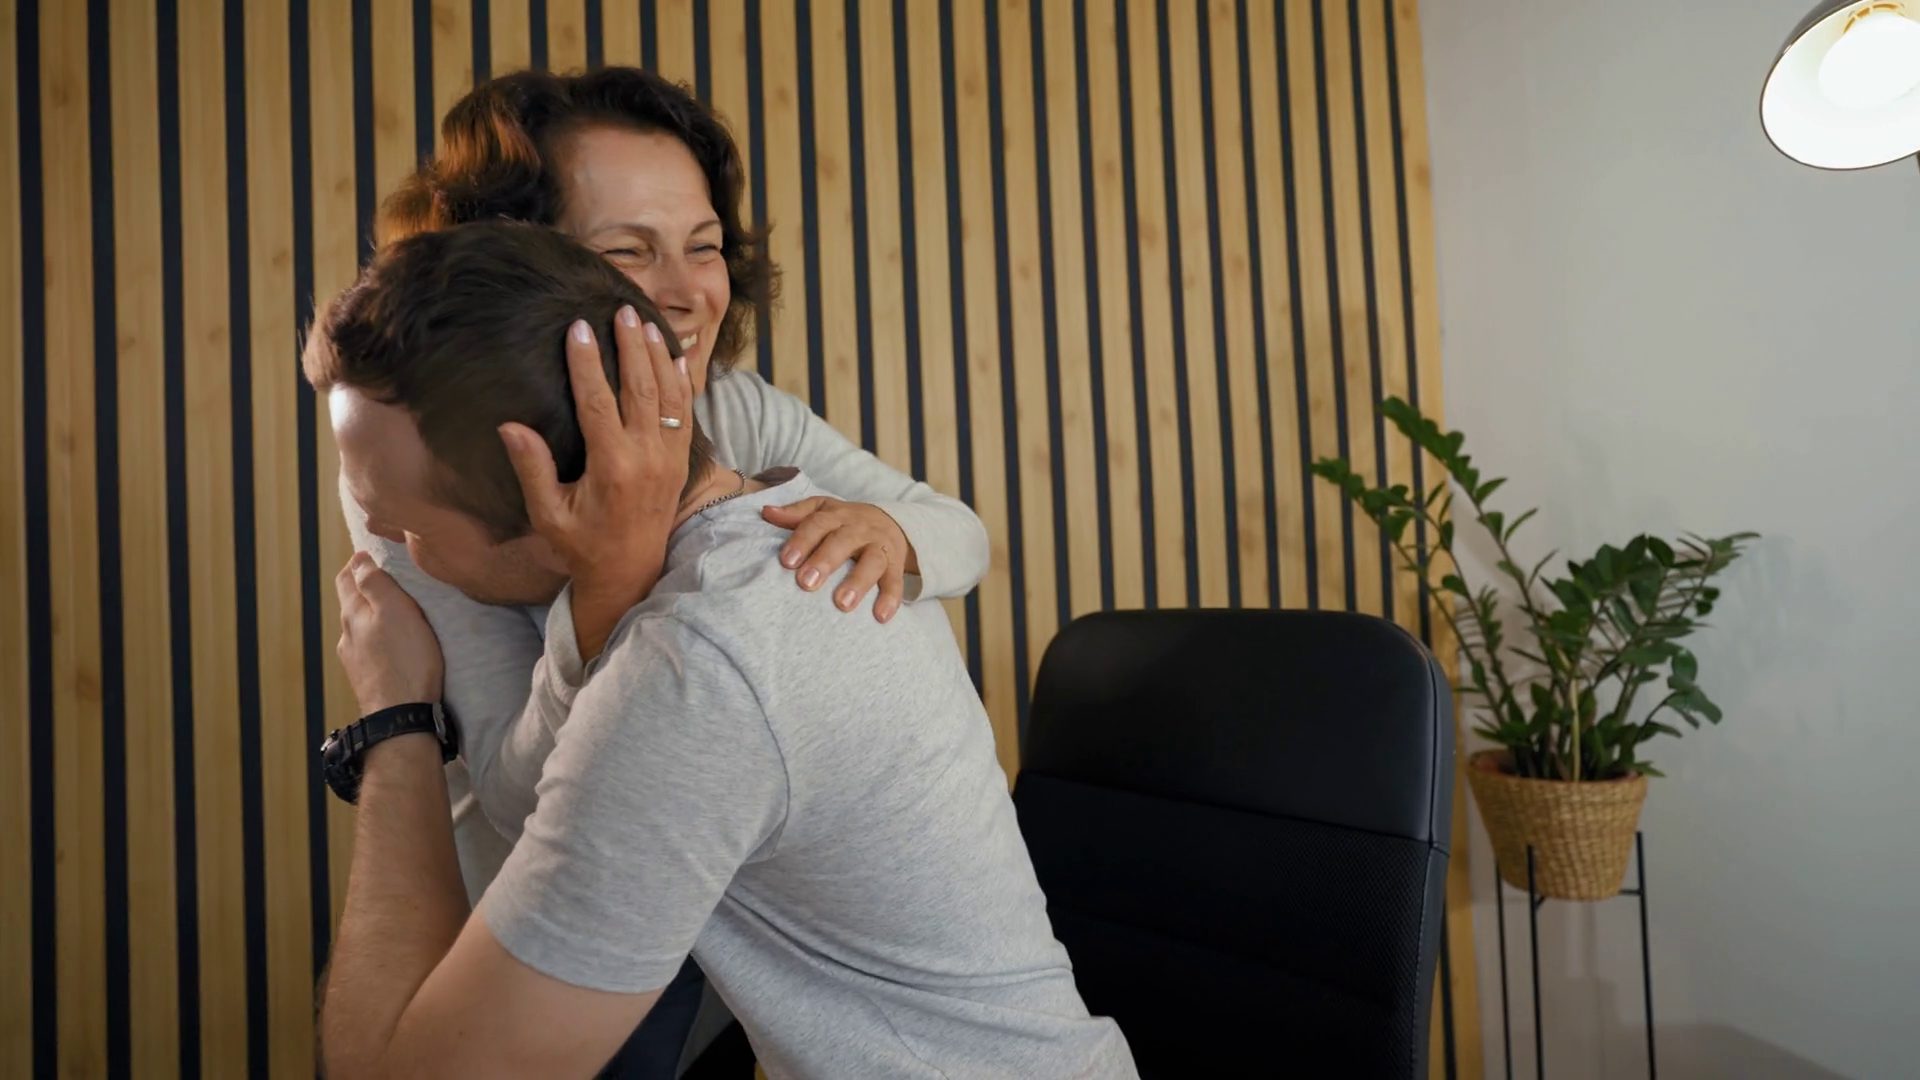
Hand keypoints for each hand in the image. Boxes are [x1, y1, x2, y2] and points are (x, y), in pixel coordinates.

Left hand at [335, 552, 444, 714]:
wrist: (402, 716)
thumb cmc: (405, 662)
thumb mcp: (395, 611)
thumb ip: (376, 583)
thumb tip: (358, 559)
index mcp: (352, 614)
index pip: (346, 578)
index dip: (358, 562)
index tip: (375, 554)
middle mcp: (347, 636)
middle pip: (353, 602)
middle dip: (368, 588)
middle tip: (392, 578)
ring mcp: (355, 659)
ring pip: (362, 628)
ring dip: (376, 616)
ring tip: (399, 612)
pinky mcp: (369, 678)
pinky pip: (372, 650)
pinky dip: (382, 640)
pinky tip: (398, 646)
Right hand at [500, 308, 692, 659]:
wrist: (630, 574)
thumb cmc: (582, 545)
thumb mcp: (547, 513)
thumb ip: (532, 469)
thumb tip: (510, 426)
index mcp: (612, 468)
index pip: (598, 402)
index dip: (588, 363)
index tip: (578, 328)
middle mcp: (647, 459)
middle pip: (641, 389)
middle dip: (630, 346)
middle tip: (619, 310)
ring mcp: (669, 460)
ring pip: (669, 397)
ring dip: (657, 357)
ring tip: (644, 322)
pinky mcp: (681, 463)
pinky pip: (686, 415)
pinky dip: (682, 383)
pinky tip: (676, 357)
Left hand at [762, 498, 915, 622]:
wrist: (891, 521)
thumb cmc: (846, 521)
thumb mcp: (823, 510)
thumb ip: (796, 514)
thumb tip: (766, 513)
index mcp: (837, 515)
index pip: (818, 524)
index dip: (802, 541)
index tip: (786, 561)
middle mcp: (860, 529)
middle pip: (843, 542)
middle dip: (825, 562)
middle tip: (807, 583)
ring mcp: (880, 546)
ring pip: (872, 561)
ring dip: (858, 582)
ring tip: (843, 605)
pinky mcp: (896, 565)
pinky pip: (896, 581)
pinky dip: (891, 598)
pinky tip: (881, 616)